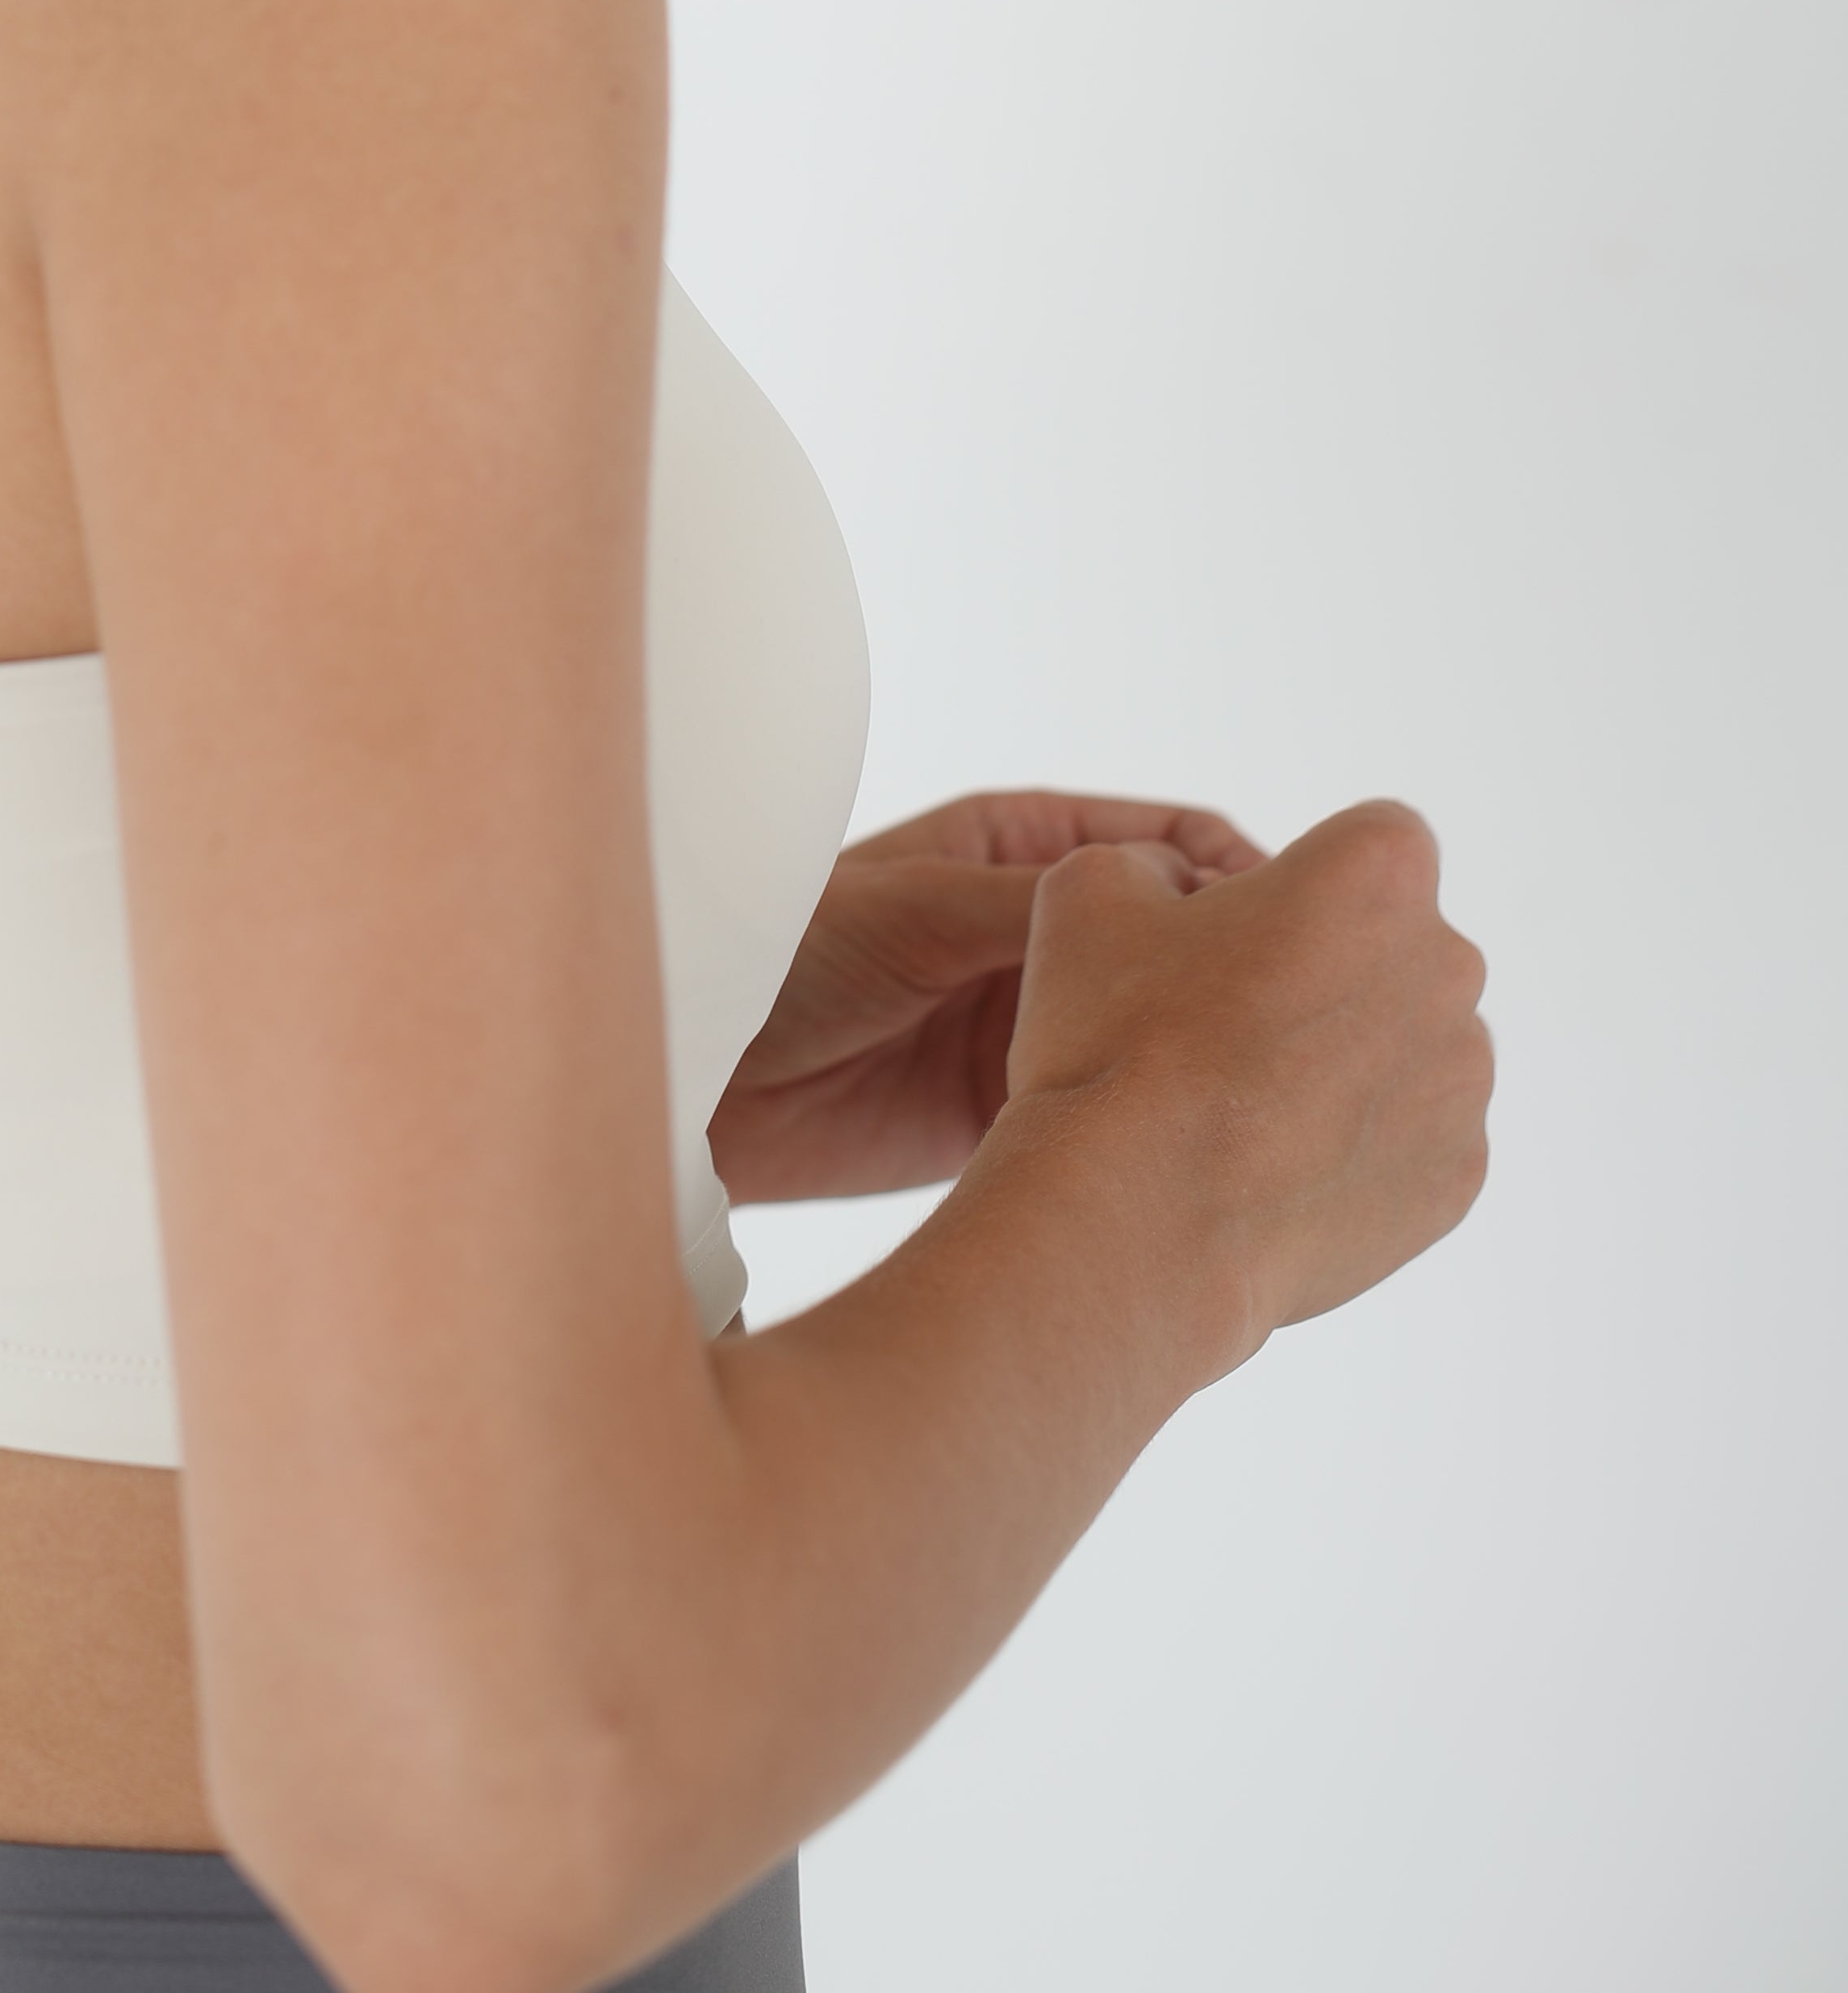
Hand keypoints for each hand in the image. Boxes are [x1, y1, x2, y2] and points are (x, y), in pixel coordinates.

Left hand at [708, 791, 1264, 1202]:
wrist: (697, 1077)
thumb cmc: (783, 951)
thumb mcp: (914, 907)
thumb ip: (1031, 903)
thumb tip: (1161, 899)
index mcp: (1024, 848)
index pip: (1173, 842)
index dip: (1238, 880)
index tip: (1289, 933)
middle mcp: (1041, 932)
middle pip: (1179, 944)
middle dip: (1239, 978)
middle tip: (1301, 1028)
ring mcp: (1034, 1022)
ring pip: (1156, 1033)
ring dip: (1203, 1062)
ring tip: (1265, 1100)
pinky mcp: (1016, 1112)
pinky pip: (1108, 1114)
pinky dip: (1152, 1131)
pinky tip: (1201, 1155)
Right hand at [1002, 799, 1492, 1358]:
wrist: (1139, 1223)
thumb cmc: (1116, 1042)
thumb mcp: (1090, 889)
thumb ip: (1157, 861)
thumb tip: (1182, 895)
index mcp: (1380, 871)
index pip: (1368, 841)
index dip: (1300, 880)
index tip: (1238, 933)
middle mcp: (1449, 965)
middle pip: (1394, 945)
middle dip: (1329, 969)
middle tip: (1226, 1023)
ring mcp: (1462, 1081)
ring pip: (1407, 1043)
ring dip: (1346, 1057)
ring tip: (1244, 1106)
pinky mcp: (1459, 1177)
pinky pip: (1412, 1136)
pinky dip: (1359, 1143)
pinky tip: (1273, 1164)